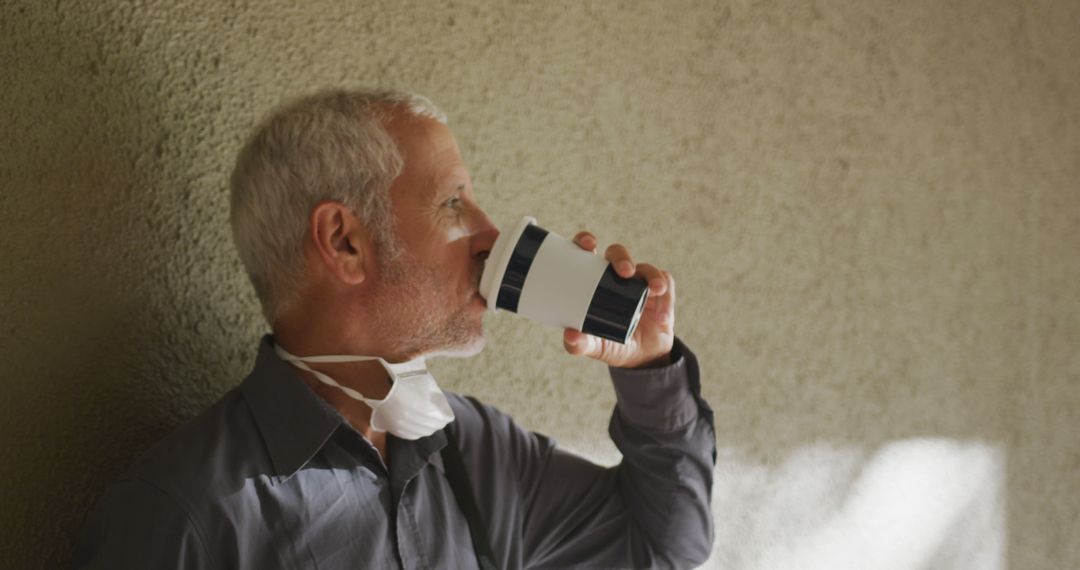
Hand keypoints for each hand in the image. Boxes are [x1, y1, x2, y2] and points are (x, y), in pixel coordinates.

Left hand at [562, 231, 675, 368]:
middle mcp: (617, 276)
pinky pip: (666, 284)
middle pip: (617, 253)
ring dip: (652, 276)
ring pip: (646, 268)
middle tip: (625, 272)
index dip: (586, 240)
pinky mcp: (661, 292)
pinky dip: (666, 300)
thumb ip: (580, 345)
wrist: (642, 357)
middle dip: (622, 257)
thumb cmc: (612, 343)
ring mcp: (640, 281)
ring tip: (654, 291)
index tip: (589, 244)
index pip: (587, 252)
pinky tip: (661, 317)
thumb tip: (570, 337)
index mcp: (594, 280)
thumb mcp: (595, 347)